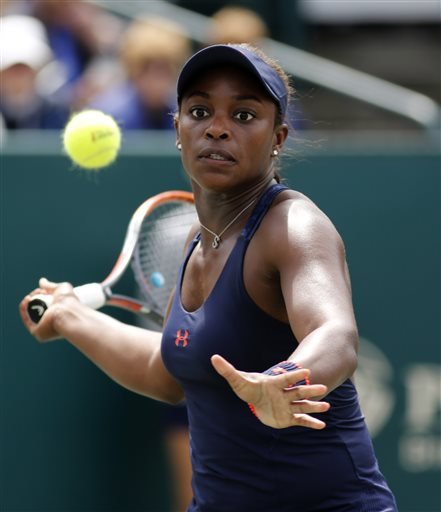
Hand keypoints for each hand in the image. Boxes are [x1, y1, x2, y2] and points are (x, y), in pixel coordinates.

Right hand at [19, 277, 76, 341]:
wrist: (67, 313)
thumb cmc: (69, 301)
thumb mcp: (61, 289)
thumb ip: (51, 286)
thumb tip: (41, 281)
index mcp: (59, 315)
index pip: (46, 305)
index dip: (41, 296)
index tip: (42, 289)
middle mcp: (52, 323)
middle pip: (38, 309)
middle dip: (34, 298)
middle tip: (36, 291)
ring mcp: (44, 328)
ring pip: (31, 314)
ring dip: (28, 303)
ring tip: (31, 295)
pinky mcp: (37, 332)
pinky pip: (27, 320)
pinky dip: (23, 310)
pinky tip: (26, 300)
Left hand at [211, 354, 329, 428]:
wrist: (257, 399)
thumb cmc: (249, 387)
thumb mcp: (237, 380)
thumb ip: (227, 369)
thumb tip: (213, 357)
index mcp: (274, 384)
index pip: (285, 379)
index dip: (294, 375)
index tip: (305, 370)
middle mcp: (284, 394)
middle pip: (298, 391)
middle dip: (309, 390)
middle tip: (322, 387)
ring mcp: (288, 405)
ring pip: (303, 405)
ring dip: (314, 406)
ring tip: (326, 407)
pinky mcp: (289, 417)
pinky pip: (301, 420)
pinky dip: (311, 423)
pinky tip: (322, 425)